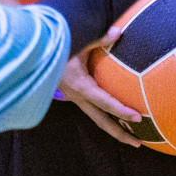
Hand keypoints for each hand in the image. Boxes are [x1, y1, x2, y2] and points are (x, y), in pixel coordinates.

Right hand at [59, 28, 142, 146]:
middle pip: (102, 121)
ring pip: (97, 118)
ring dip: (114, 128)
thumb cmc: (58, 46)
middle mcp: (78, 97)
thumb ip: (99, 39)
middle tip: (139, 144)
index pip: (105, 102)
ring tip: (132, 137)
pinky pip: (94, 110)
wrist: (36, 54)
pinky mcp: (76, 96)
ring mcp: (76, 98)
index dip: (121, 111)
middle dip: (120, 134)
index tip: (138, 118)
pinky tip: (118, 117)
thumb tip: (118, 31)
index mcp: (80, 86)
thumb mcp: (78, 41)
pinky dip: (107, 116)